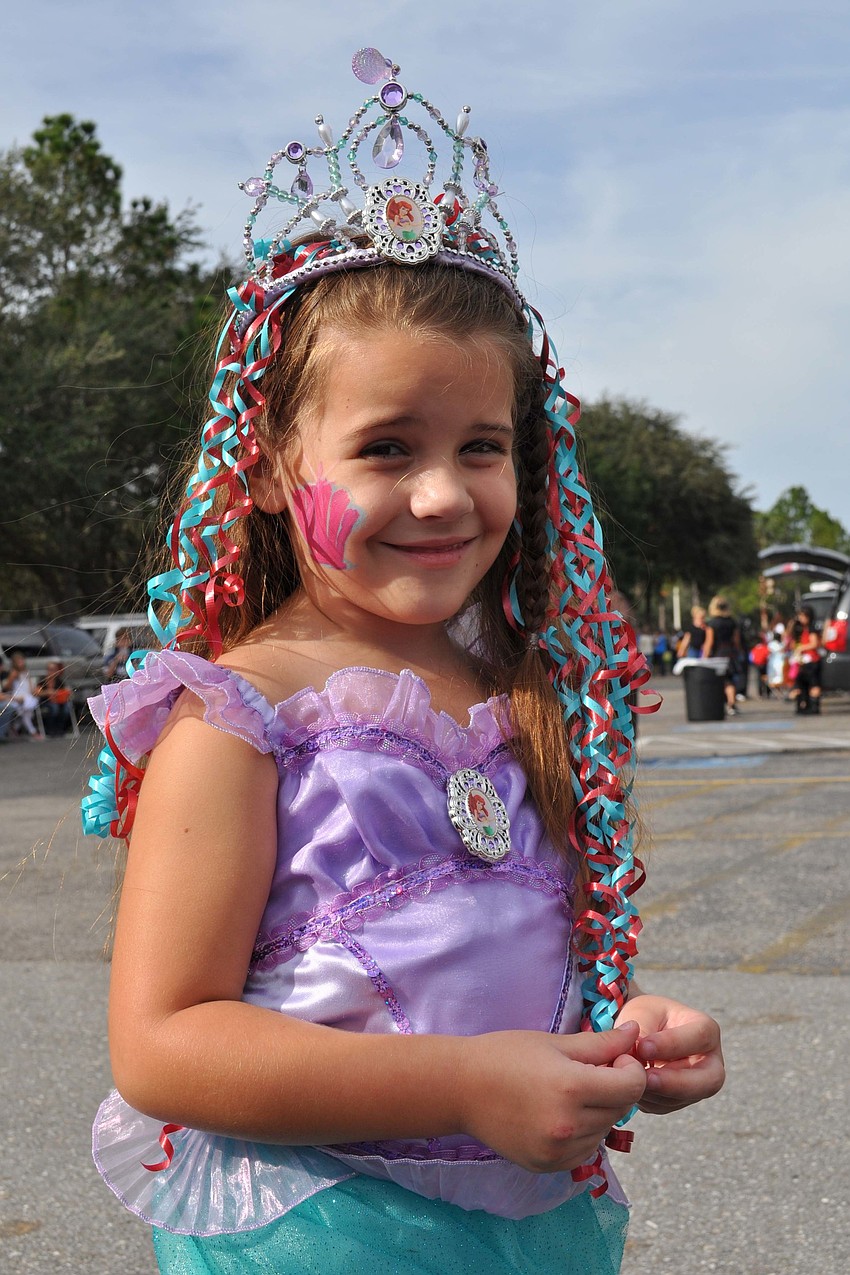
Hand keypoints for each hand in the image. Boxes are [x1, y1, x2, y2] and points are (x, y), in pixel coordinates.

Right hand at [459, 1023, 646, 1173]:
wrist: (460, 1088)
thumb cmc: (505, 1054)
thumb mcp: (554, 1043)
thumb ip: (600, 1044)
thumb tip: (636, 1033)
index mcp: (572, 1088)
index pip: (632, 1086)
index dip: (630, 1067)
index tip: (613, 1057)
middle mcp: (569, 1125)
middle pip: (621, 1109)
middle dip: (615, 1088)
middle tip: (588, 1071)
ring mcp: (558, 1151)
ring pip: (604, 1131)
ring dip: (600, 1111)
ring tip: (570, 1092)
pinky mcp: (548, 1166)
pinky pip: (585, 1151)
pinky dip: (583, 1133)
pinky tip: (560, 1113)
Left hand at [616, 994, 724, 1114]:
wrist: (640, 1031)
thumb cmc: (646, 1016)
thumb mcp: (642, 1013)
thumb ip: (640, 1032)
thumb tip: (633, 1059)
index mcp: (707, 1030)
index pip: (700, 1037)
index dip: (672, 1044)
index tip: (643, 1047)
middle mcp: (709, 1061)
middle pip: (709, 1080)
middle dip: (676, 1083)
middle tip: (647, 1079)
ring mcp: (697, 1085)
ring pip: (684, 1098)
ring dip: (655, 1092)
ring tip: (631, 1077)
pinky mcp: (678, 1100)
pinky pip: (665, 1106)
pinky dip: (647, 1098)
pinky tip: (632, 1085)